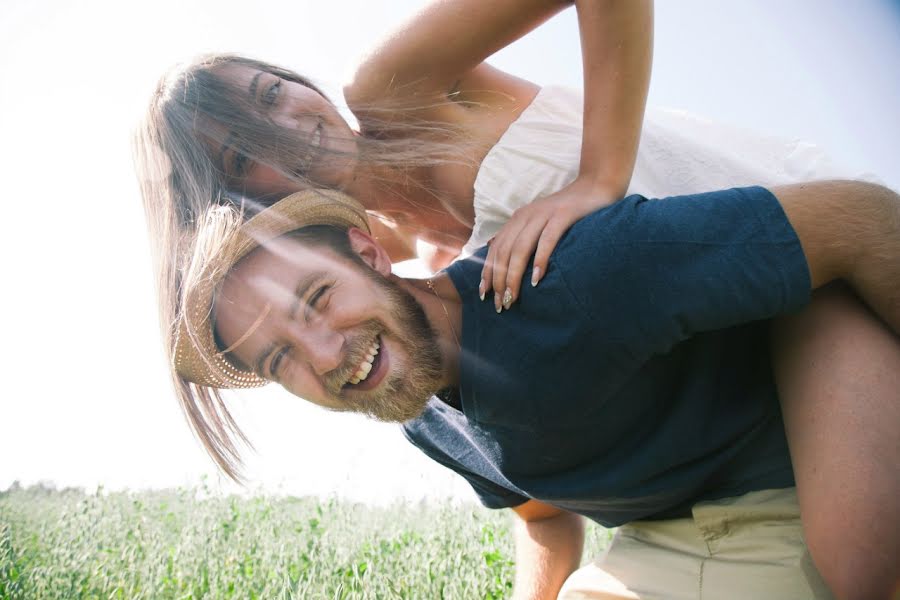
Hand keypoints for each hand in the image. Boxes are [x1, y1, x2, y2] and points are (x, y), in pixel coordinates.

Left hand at [480, 178, 619, 311]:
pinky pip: (547, 240)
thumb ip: (525, 238)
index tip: (483, 294)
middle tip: (501, 304)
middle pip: (504, 252)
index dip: (487, 272)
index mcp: (517, 219)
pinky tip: (536, 279)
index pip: (495, 249)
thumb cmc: (568, 212)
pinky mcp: (563, 215)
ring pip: (520, 248)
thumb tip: (507, 265)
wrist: (595, 185)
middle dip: (498, 280)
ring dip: (513, 275)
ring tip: (512, 297)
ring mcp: (543, 215)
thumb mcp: (540, 223)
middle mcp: (525, 216)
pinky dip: (539, 260)